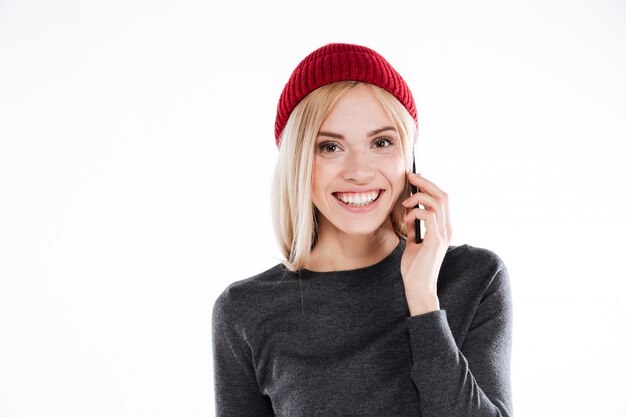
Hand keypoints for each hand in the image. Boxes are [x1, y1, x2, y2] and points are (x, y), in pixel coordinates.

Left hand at [399, 172, 452, 315]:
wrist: (418, 287)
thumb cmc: (415, 267)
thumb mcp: (414, 242)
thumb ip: (415, 228)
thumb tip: (411, 212)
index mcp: (444, 228)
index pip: (442, 199)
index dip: (430, 185)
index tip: (415, 178)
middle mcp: (447, 229)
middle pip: (443, 195)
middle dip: (426, 183)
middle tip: (410, 177)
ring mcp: (443, 234)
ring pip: (438, 202)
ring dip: (419, 198)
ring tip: (406, 205)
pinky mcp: (436, 241)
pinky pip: (429, 216)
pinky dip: (416, 212)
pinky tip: (407, 218)